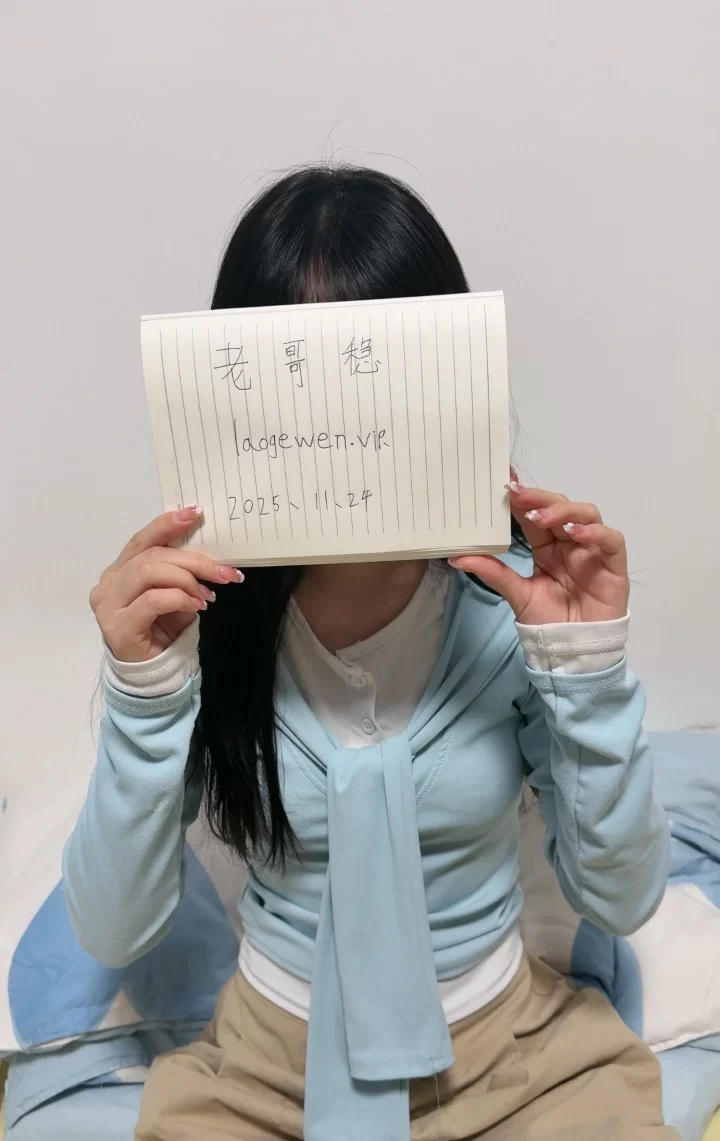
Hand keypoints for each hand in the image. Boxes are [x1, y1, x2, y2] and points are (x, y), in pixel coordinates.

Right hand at [90, 506, 243, 661]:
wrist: (152, 672)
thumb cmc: (162, 629)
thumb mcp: (175, 593)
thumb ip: (179, 571)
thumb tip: (209, 554)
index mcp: (120, 569)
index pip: (142, 540)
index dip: (167, 525)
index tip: (196, 513)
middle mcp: (108, 582)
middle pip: (151, 555)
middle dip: (193, 560)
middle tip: (223, 572)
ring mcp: (108, 605)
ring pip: (149, 571)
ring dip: (187, 578)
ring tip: (208, 594)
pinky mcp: (117, 626)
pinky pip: (153, 599)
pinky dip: (180, 598)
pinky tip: (196, 606)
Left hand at [449, 482, 628, 624]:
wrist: (573, 650)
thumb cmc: (549, 622)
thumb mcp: (517, 594)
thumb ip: (493, 573)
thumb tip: (456, 557)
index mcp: (546, 546)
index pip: (534, 513)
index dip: (522, 496)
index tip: (504, 482)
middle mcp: (569, 542)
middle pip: (559, 506)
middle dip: (538, 497)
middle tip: (516, 493)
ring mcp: (592, 550)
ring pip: (586, 513)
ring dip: (563, 510)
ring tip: (540, 517)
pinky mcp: (613, 563)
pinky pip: (610, 539)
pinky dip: (595, 532)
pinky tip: (575, 533)